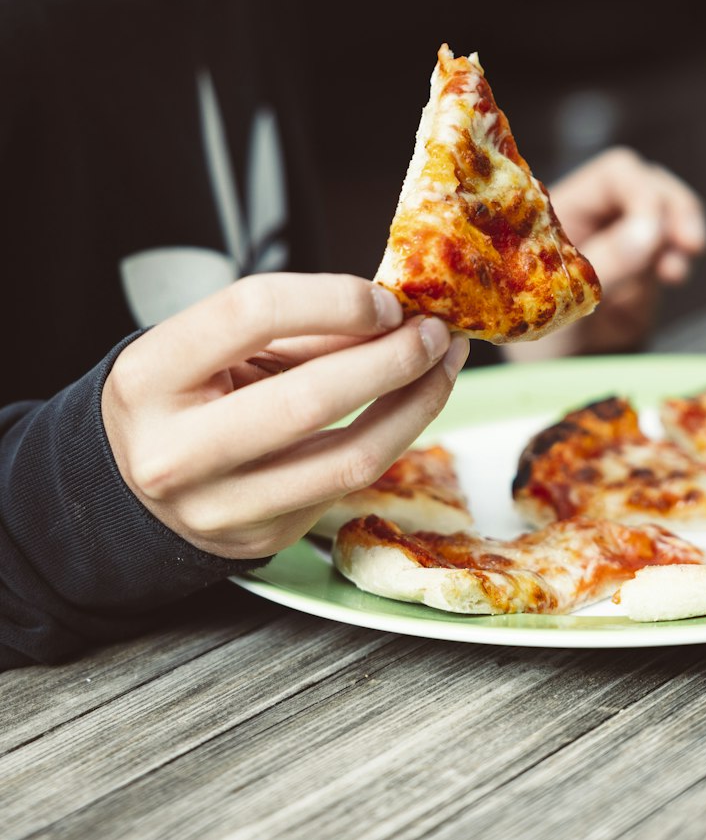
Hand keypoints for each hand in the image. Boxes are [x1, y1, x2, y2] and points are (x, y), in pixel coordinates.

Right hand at [102, 274, 468, 559]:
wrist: (128, 482)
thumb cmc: (181, 395)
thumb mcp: (215, 346)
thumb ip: (298, 328)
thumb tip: (395, 317)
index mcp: (151, 377)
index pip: (252, 313)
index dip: (336, 300)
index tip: (385, 300)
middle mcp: (176, 451)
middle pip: (311, 399)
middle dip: (393, 359)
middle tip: (436, 332)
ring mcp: (218, 508)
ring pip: (347, 459)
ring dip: (415, 406)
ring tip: (442, 365)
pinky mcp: (262, 539)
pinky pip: (347, 485)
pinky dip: (393, 437)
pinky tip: (412, 403)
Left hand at [510, 147, 705, 358]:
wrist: (555, 376)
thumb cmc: (539, 337)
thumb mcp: (566, 301)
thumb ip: (608, 262)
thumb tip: (651, 229)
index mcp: (562, 209)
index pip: (613, 176)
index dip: (642, 192)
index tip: (656, 229)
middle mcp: (594, 216)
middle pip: (646, 184)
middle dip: (673, 206)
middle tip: (691, 241)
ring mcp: (620, 237)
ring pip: (665, 209)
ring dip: (683, 228)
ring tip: (677, 268)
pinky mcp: (642, 263)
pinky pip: (671, 244)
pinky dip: (681, 253)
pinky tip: (676, 274)